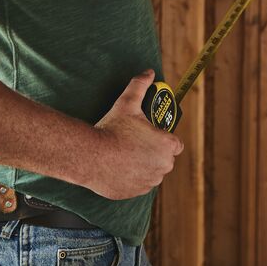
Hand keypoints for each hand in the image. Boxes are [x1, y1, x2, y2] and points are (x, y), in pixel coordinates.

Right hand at [85, 70, 183, 199]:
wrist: (90, 156)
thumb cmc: (112, 130)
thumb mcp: (127, 103)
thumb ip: (140, 86)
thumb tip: (148, 72)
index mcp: (167, 146)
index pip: (176, 144)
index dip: (164, 139)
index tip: (151, 135)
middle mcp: (163, 166)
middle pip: (164, 159)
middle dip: (154, 153)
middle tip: (135, 144)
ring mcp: (149, 182)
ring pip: (152, 173)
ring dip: (144, 167)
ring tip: (126, 155)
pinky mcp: (134, 193)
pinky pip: (138, 185)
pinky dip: (132, 179)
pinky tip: (119, 168)